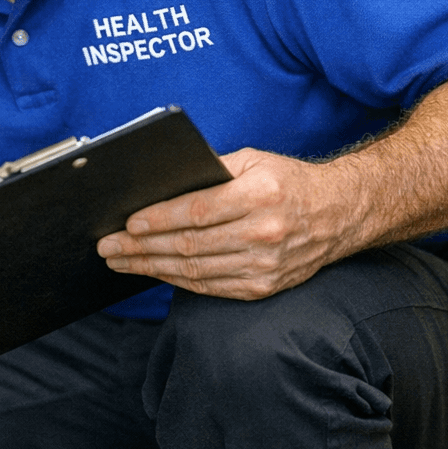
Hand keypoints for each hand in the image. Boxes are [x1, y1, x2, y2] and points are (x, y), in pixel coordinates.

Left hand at [96, 148, 362, 299]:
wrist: (339, 214)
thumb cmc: (289, 182)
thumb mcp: (255, 160)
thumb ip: (211, 171)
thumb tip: (160, 185)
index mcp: (262, 195)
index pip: (198, 212)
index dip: (159, 219)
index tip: (128, 222)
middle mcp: (264, 233)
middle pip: (189, 245)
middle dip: (141, 247)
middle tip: (108, 246)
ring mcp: (264, 265)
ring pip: (193, 271)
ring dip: (150, 267)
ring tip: (119, 261)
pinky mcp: (262, 287)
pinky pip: (208, 287)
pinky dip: (176, 281)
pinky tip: (153, 271)